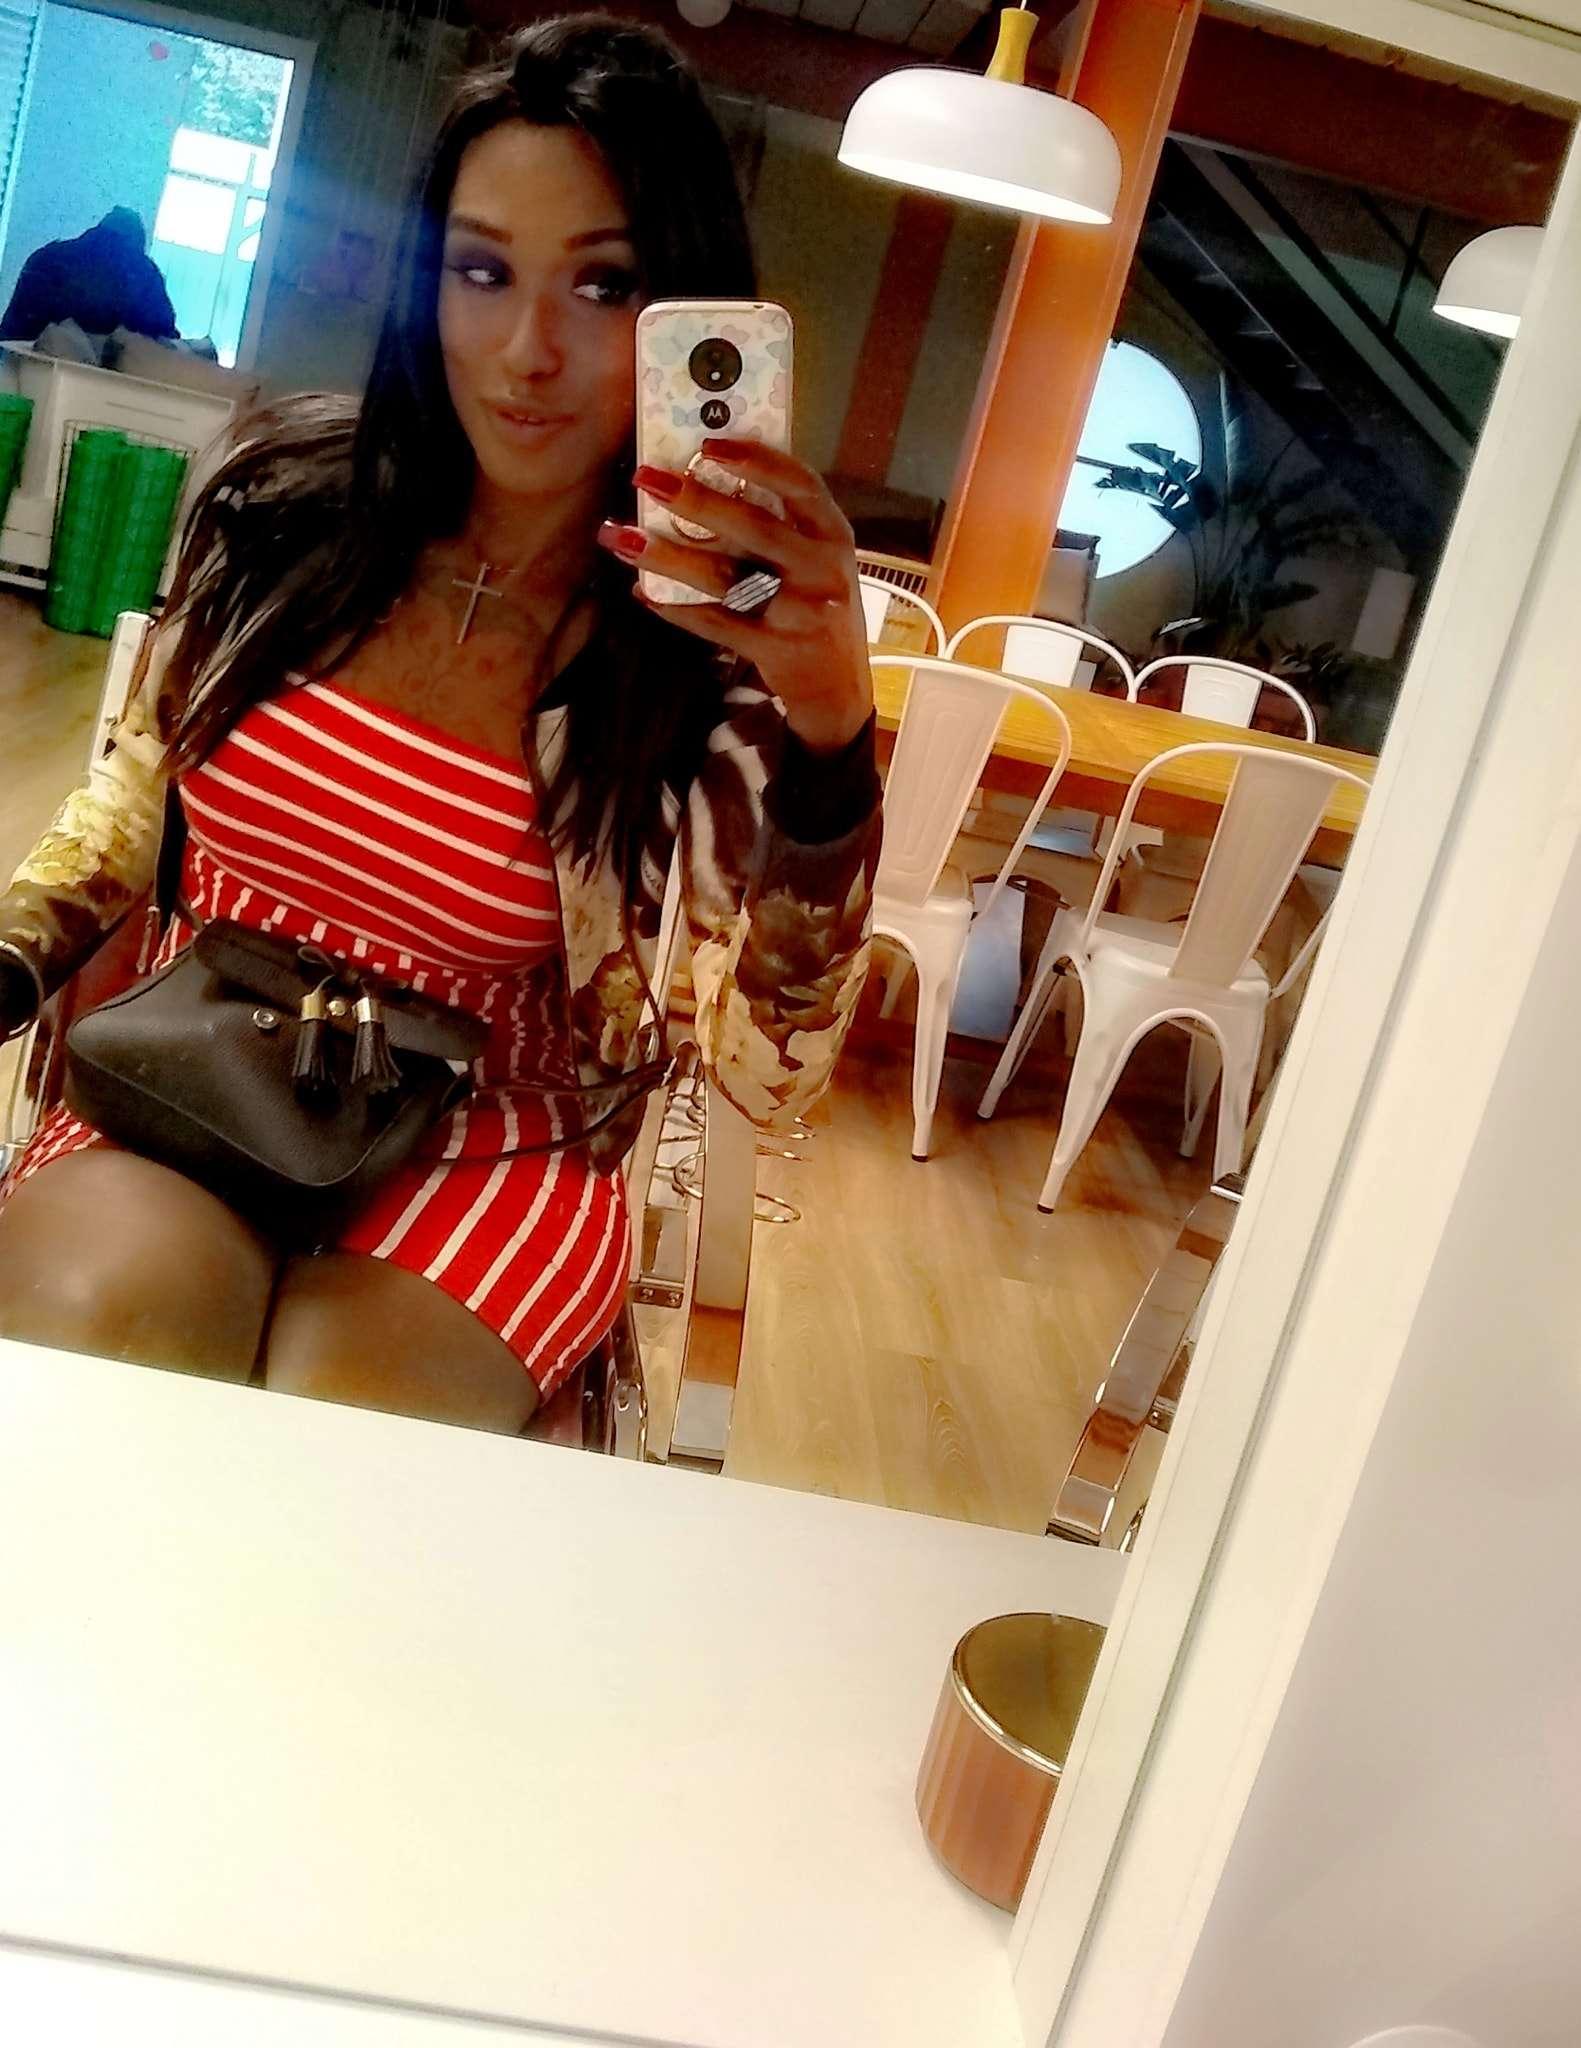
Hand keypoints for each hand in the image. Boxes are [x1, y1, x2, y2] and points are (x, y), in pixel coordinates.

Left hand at [597, 439, 872, 752]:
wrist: (838, 685)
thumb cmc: (816, 604)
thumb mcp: (816, 556)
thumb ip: (781, 520)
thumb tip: (707, 477)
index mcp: (832, 533)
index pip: (800, 484)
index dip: (755, 460)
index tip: (707, 445)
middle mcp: (821, 568)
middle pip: (754, 526)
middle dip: (695, 501)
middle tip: (645, 480)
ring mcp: (799, 612)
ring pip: (723, 576)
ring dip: (667, 555)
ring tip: (622, 537)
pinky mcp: (774, 648)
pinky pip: (714, 622)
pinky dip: (675, 608)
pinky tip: (643, 591)